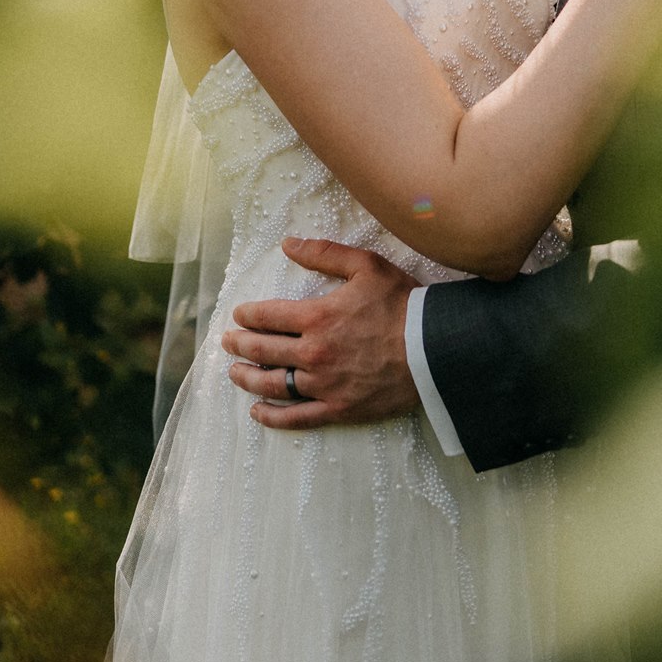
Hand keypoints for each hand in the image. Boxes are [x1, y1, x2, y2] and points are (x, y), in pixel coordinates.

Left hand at [222, 238, 420, 430]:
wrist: (434, 349)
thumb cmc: (402, 304)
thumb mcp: (365, 266)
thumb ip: (324, 253)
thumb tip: (288, 244)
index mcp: (317, 317)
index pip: (269, 316)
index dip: (249, 315)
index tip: (239, 315)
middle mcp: (313, 353)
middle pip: (264, 350)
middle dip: (241, 344)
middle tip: (227, 342)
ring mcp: (324, 384)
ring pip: (274, 384)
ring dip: (248, 378)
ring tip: (234, 373)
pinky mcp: (339, 409)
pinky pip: (298, 417)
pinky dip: (274, 417)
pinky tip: (258, 412)